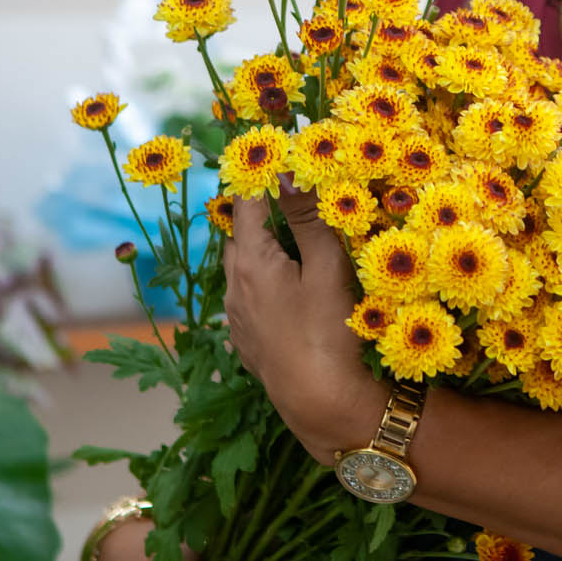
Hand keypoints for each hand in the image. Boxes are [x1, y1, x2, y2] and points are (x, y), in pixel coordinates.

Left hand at [222, 185, 383, 462]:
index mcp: (250, 262)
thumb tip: (285, 170)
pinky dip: (264, 284)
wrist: (321, 403)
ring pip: (242, 270)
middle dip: (260, 214)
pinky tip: (290, 292)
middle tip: (289, 198)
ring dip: (262, 252)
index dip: (259, 176)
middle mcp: (233, 288)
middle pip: (241, 236)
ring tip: (293, 245)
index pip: (246, 202)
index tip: (275, 157)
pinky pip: (248, 300)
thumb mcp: (326, 266)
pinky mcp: (247, 343)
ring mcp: (237, 319)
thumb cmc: (328, 330)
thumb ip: (306, 216)